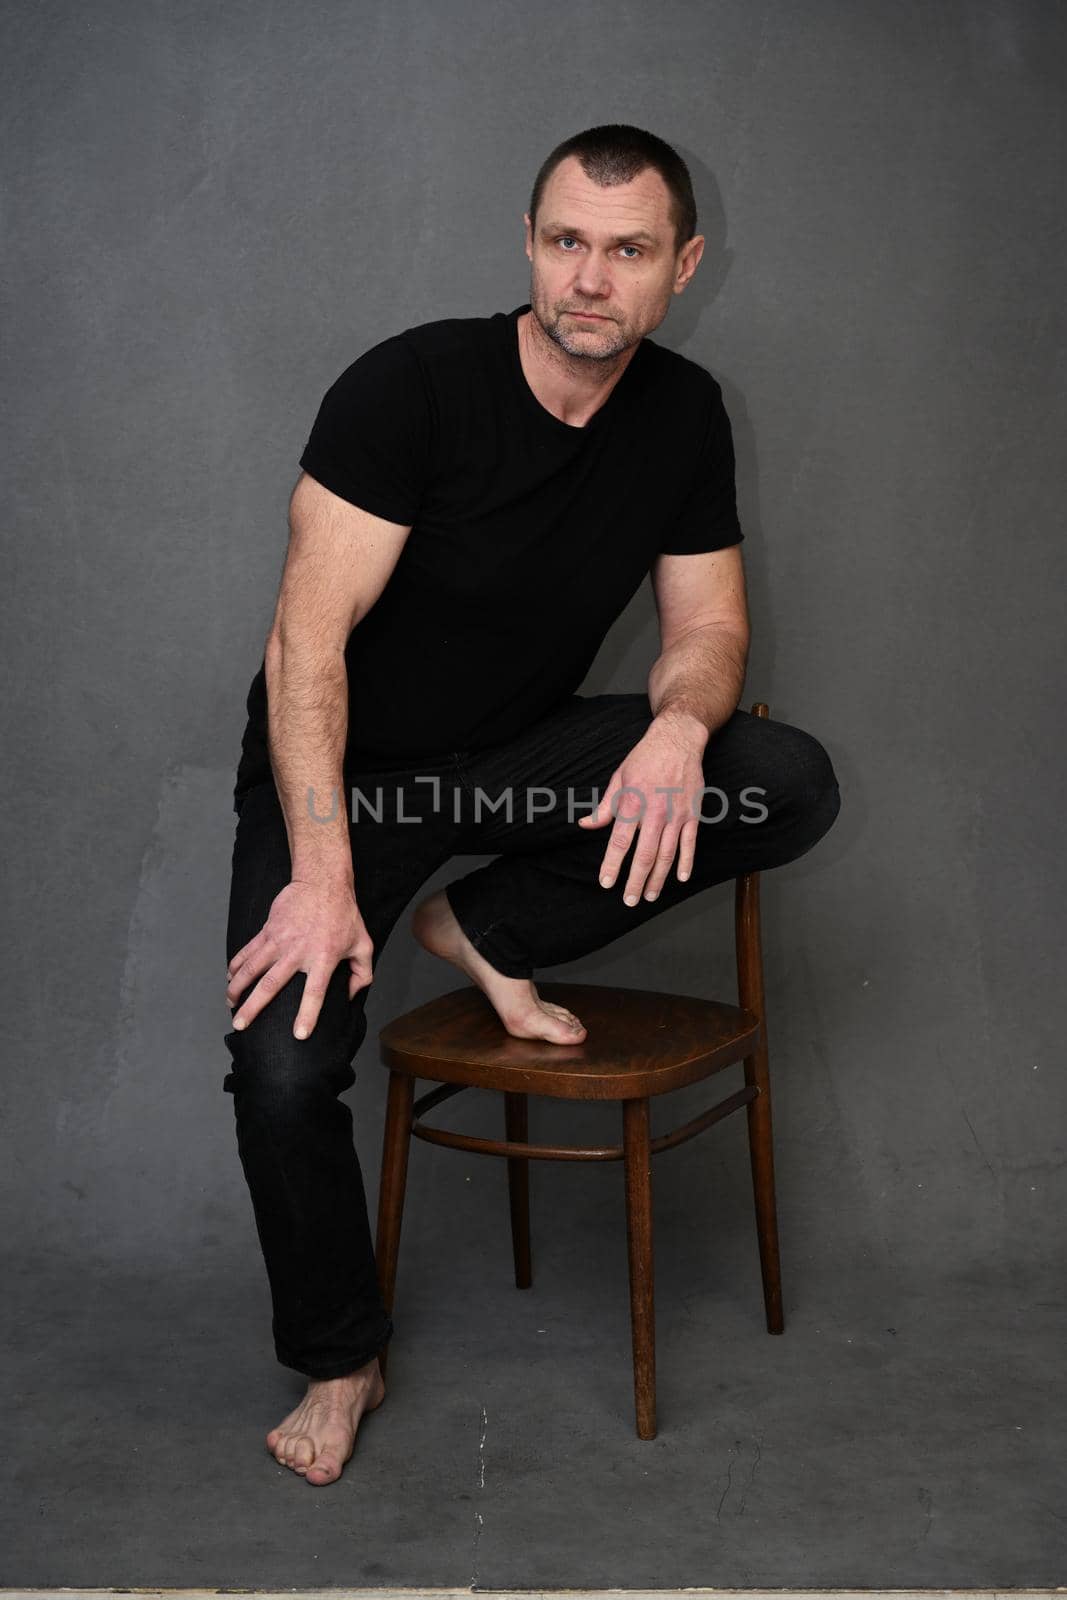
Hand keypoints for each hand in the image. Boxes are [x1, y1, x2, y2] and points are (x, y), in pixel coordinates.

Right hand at [225, 878, 373, 1038]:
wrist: (322, 883)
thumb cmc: (344, 914)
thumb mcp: (363, 944)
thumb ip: (362, 974)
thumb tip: (351, 997)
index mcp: (324, 958)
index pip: (315, 992)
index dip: (307, 1015)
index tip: (298, 1035)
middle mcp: (298, 952)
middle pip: (271, 985)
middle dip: (253, 1007)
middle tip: (240, 1025)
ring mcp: (279, 940)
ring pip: (251, 968)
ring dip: (238, 988)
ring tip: (230, 1004)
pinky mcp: (267, 930)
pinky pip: (247, 951)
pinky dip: (236, 965)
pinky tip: (230, 978)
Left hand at [577, 715, 707, 903]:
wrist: (677, 740)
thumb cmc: (644, 758)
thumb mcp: (618, 778)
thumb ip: (604, 807)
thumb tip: (585, 825)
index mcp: (632, 803)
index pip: (619, 842)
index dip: (612, 865)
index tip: (606, 883)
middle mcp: (655, 812)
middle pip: (644, 855)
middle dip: (635, 881)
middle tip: (629, 900)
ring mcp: (676, 814)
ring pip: (667, 854)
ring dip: (658, 878)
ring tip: (650, 895)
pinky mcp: (693, 814)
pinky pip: (690, 843)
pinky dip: (686, 862)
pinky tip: (679, 878)